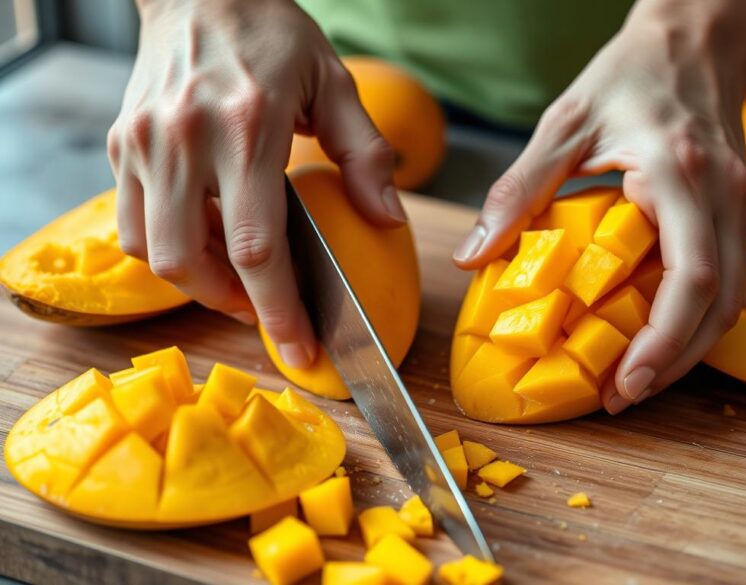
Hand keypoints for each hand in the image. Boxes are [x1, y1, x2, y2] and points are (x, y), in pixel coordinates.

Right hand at [108, 0, 404, 367]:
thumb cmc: (273, 35)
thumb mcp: (335, 83)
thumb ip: (366, 155)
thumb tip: (389, 219)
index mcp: (247, 129)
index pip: (257, 247)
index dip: (278, 311)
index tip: (300, 348)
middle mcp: (184, 139)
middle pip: (190, 262)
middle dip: (232, 306)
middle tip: (268, 313)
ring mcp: (143, 143)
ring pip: (152, 251)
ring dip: (196, 282)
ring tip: (238, 278)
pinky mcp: (121, 143)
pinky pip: (132, 221)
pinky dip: (169, 247)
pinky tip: (207, 238)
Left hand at [453, 0, 745, 412]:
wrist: (696, 39)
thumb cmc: (629, 75)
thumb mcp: (564, 124)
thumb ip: (518, 190)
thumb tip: (471, 255)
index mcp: (680, 174)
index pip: (692, 278)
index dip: (664, 343)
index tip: (626, 384)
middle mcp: (724, 197)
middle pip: (721, 307)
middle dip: (674, 363)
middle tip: (621, 398)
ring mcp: (740, 206)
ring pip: (732, 301)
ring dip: (687, 349)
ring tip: (634, 379)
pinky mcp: (738, 212)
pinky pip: (726, 281)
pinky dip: (693, 319)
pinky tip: (654, 334)